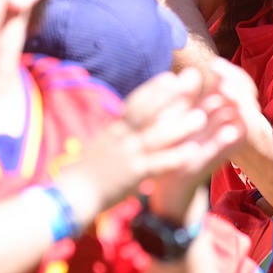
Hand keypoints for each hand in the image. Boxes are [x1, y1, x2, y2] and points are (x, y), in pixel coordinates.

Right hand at [56, 68, 242, 223]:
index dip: (153, 89)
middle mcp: (121, 137)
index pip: (135, 103)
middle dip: (170, 96)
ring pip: (157, 136)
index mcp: (114, 129)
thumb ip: (118, 130)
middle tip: (191, 83)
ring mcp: (127, 155)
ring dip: (180, 126)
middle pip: (148, 112)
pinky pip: (157, 164)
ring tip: (201, 116)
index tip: (170, 76)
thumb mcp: (102, 143)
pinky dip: (174, 157)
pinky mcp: (132, 175)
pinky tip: (192, 151)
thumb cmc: (87, 171)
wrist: (71, 196)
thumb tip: (126, 116)